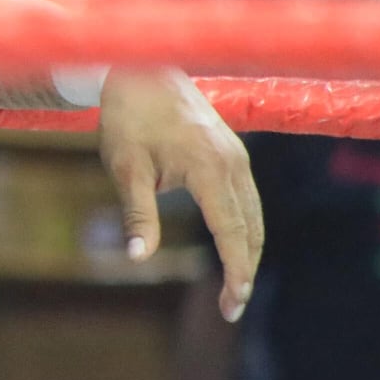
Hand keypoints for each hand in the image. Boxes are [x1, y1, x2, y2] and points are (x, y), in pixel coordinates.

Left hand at [98, 67, 262, 318]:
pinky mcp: (232, 151)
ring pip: (254, 215)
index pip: (232, 232)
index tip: (233, 304)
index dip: (235, 272)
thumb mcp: (125, 168)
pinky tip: (235, 248)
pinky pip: (248, 198)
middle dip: (244, 270)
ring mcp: (237, 155)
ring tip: (235, 287)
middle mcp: (233, 162)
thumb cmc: (128, 118)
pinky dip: (245, 228)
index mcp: (209, 168)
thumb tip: (137, 258)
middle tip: (232, 309)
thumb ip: (137, 214)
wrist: (140, 70)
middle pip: (251, 229)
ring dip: (248, 252)